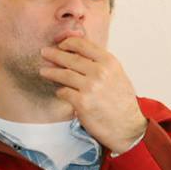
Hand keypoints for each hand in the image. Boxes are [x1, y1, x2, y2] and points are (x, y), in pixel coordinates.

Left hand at [38, 37, 147, 152]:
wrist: (127, 126)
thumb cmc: (122, 101)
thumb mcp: (117, 74)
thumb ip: (100, 63)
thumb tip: (79, 52)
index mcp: (109, 62)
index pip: (83, 44)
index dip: (68, 43)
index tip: (60, 45)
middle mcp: (100, 72)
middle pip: (70, 58)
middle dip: (54, 54)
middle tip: (44, 52)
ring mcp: (90, 87)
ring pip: (63, 74)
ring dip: (50, 72)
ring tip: (43, 71)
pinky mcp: (82, 103)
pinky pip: (63, 92)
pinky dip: (59, 91)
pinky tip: (59, 91)